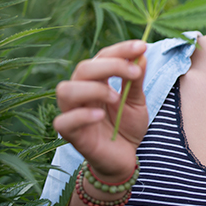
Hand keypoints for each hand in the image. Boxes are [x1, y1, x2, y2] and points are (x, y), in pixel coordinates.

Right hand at [53, 40, 147, 182]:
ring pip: (66, 90)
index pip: (102, 57)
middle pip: (83, 68)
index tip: (141, 46)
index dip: (120, 50)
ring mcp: (73, 113)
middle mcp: (80, 93)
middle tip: (134, 73)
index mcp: (96, 81)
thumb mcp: (136, 102)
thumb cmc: (126, 127)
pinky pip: (63, 121)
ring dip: (94, 89)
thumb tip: (141, 55)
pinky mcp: (70, 134)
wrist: (125, 158)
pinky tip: (100, 116)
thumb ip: (136, 81)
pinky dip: (81, 116)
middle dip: (110, 66)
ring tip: (115, 97)